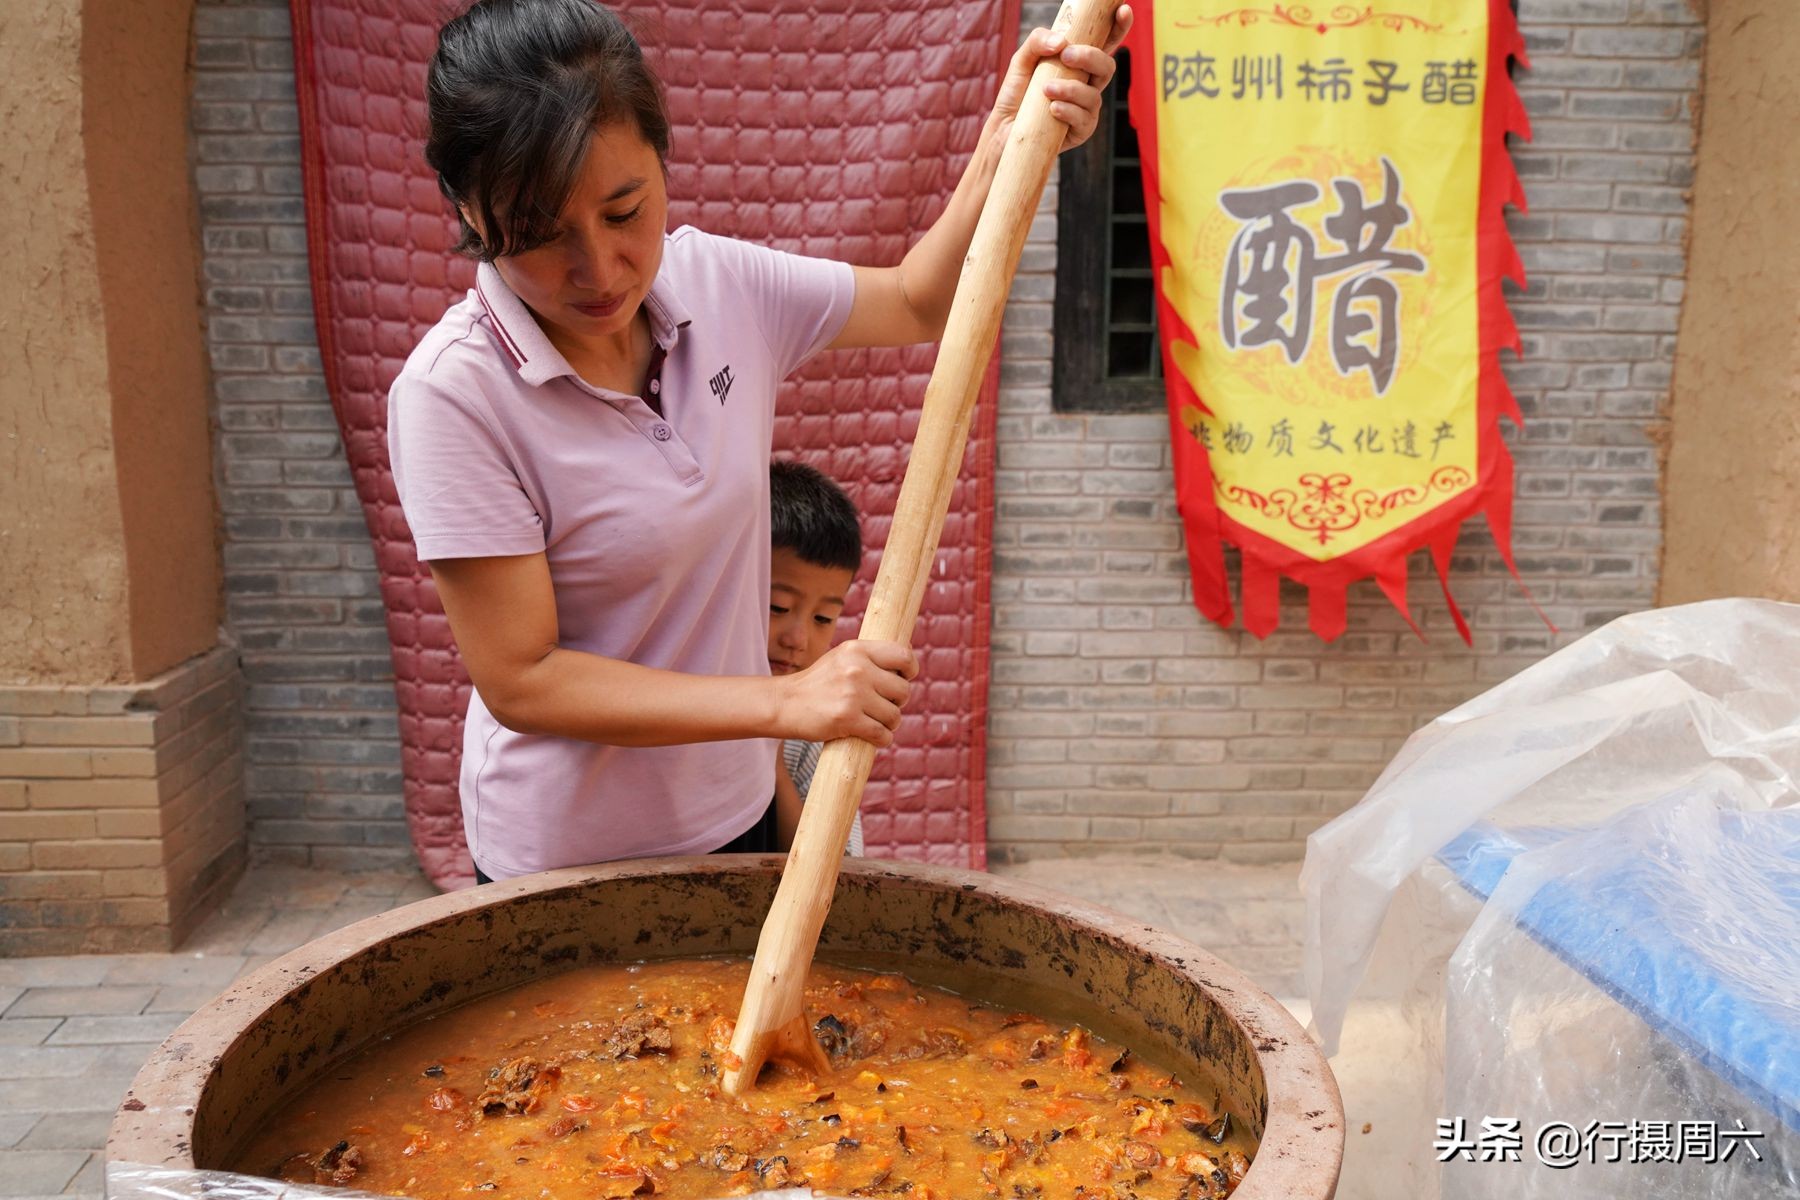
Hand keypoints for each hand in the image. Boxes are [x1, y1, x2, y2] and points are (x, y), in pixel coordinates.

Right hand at [773, 640, 917, 746]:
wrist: (785, 704)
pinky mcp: (847, 719)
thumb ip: (871, 656)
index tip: (904, 679)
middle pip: (903, 690)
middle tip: (883, 705)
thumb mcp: (842, 658)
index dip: (910, 670)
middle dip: (897, 702)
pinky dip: (882, 739)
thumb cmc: (818, 683)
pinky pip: (882, 734)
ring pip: (894, 715)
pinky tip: (873, 736)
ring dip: (889, 723)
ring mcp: (853, 694)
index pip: (904, 656)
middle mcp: (857, 669)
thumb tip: (909, 650)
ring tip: (875, 722)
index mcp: (857, 649)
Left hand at [988, 5, 1132, 152]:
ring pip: (1094, 96)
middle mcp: (1088, 85)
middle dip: (1091, 57)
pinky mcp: (1080, 132)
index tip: (1122, 10)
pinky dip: (1069, 111)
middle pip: (1107, 67)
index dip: (1118, 26)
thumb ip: (1037, 40)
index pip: (1105, 44)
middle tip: (1066, 55)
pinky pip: (1084, 120)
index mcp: (1079, 65)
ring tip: (1046, 89)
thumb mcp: (1022, 59)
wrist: (1003, 129)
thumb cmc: (1017, 93)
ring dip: (1071, 89)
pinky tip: (1052, 109)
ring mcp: (1086, 109)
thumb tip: (1061, 42)